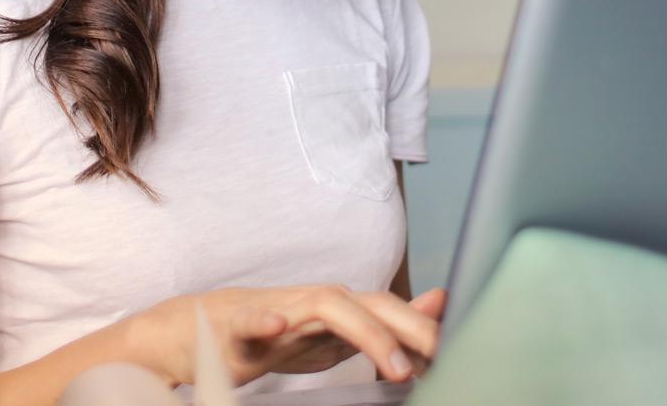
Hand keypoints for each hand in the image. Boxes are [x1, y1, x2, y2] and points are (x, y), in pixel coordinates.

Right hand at [131, 285, 444, 388]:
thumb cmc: (280, 334)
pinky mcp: (241, 324)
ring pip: (326, 307)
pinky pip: (253, 320)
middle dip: (409, 328)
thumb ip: (388, 323)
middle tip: (440, 357)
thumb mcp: (340, 335)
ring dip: (364, 332)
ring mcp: (282, 309)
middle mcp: (319, 301)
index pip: (394, 312)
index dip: (425, 329)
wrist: (207, 332)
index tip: (459, 352)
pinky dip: (265, 322)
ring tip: (393, 365)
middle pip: (371, 303)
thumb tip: (441, 304)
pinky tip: (277, 328)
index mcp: (344, 308)